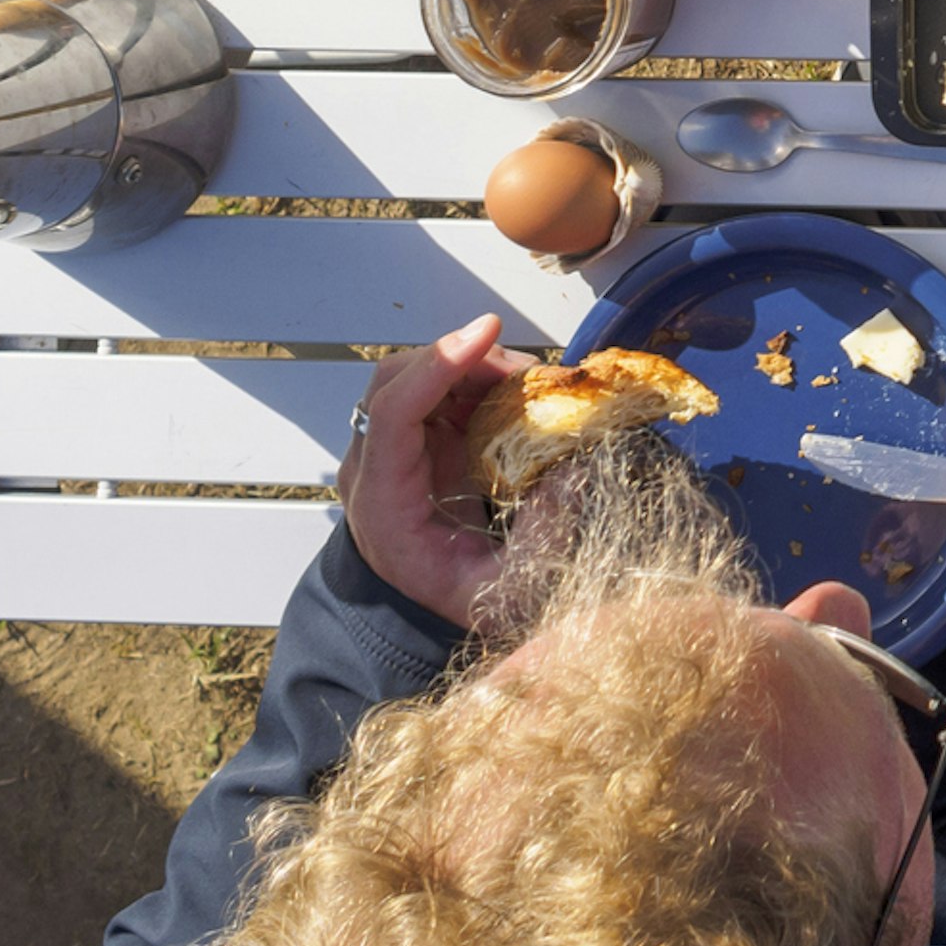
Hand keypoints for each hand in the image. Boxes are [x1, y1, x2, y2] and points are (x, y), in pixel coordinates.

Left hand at [339, 311, 529, 624]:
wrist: (424, 610)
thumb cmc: (461, 600)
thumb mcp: (507, 591)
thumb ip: (543, 536)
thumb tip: (571, 467)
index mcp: (382, 504)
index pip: (391, 413)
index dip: (436, 366)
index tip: (486, 334)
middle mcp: (373, 467)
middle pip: (398, 380)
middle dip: (463, 360)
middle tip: (528, 374)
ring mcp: (391, 449)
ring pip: (418, 375)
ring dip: (473, 366)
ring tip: (529, 384)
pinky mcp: (415, 439)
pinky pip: (437, 388)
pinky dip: (477, 378)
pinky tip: (515, 394)